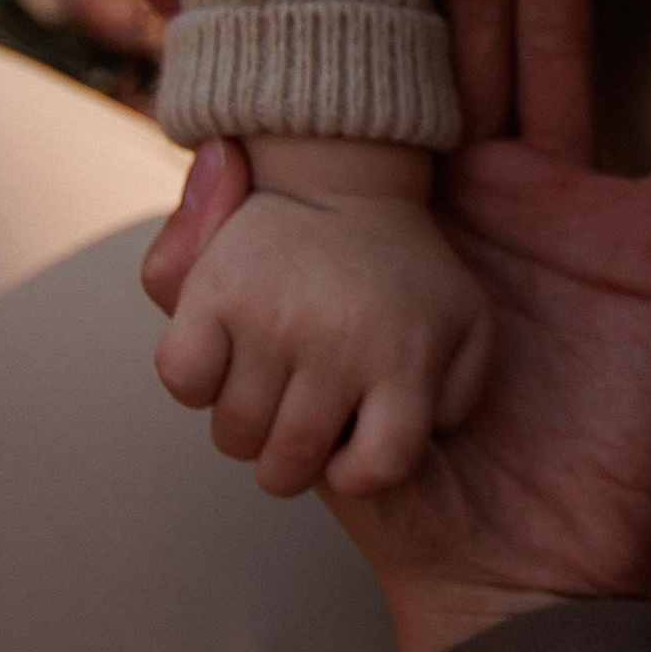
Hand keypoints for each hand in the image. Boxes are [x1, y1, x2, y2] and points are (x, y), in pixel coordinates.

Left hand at [140, 0, 650, 651]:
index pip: (338, 77)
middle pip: (460, 27)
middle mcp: (474, 184)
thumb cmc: (399, 492)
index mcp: (386, 208)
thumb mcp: (287, 387)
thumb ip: (230, 281)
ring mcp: (567, 207)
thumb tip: (194, 160)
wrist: (515, 578)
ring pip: (562, 52)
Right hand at [150, 157, 491, 499]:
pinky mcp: (214, 290)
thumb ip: (459, 400)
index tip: (355, 440)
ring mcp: (272, 316)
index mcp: (405, 355)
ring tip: (274, 377)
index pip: (379, 468)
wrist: (347, 180)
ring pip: (234, 435)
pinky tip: (230, 352)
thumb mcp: (466, 328)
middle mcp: (338, 339)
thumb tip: (415, 431)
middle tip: (307, 406)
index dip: (360, 471)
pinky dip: (197, 380)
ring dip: (246, 424)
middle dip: (292, 457)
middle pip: (289, 466)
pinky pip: (184, 381)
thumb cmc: (407, 278)